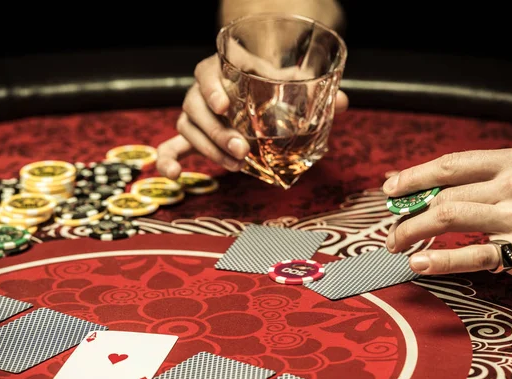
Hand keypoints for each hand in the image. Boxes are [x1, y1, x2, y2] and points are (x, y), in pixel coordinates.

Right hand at [157, 53, 348, 179]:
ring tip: (235, 164)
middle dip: (217, 131)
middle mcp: (204, 91)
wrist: (261, 93)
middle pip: (195, 106)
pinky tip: (174, 175)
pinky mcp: (194, 135)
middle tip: (241, 148)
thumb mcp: (293, 86)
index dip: (210, 87)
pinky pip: (173, 145)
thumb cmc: (273, 87)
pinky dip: (170, 158)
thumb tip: (342, 102)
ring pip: (188, 127)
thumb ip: (315, 92)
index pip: (205, 72)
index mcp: (223, 70)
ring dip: (208, 148)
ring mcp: (196, 113)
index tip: (225, 104)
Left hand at [383, 146, 511, 300]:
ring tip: (397, 244)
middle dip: (408, 213)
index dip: (414, 176)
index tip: (390, 188)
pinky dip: (439, 260)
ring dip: (413, 232)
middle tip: (392, 229)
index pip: (451, 164)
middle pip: (444, 194)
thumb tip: (424, 186)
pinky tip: (418, 263)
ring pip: (448, 218)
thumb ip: (481, 180)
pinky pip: (470, 254)